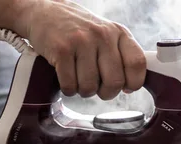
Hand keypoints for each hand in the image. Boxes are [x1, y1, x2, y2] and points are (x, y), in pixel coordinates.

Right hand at [13, 0, 145, 99]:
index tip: (125, 88)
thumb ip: (121, 56)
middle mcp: (103, 35)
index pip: (137, 64)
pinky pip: (70, 85)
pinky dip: (69, 89)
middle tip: (99, 89)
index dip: (133, 83)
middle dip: (107, 93)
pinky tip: (67, 78)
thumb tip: (129, 87)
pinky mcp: (61, 49)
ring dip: (84, 91)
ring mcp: (81, 41)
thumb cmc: (79, 31)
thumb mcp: (107, 35)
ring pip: (90, 86)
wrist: (43, 12)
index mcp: (119, 32)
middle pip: (115, 81)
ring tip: (80, 80)